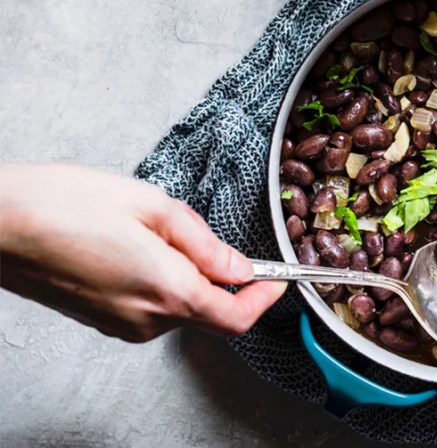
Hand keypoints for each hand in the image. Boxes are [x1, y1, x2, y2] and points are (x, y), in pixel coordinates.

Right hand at [0, 164, 285, 342]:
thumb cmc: (65, 204)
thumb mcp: (153, 207)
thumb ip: (206, 244)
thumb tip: (240, 266)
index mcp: (169, 291)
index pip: (237, 316)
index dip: (265, 299)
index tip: (279, 278)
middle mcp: (147, 319)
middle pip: (210, 312)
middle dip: (222, 277)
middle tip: (203, 235)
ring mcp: (120, 325)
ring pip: (180, 307)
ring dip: (186, 275)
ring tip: (152, 230)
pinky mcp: (101, 320)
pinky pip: (150, 306)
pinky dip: (160, 281)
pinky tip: (133, 245)